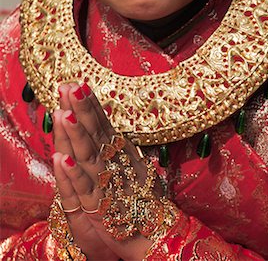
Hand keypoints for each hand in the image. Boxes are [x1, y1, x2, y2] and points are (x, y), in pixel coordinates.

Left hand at [52, 83, 156, 260]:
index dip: (90, 103)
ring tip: (64, 113)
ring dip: (76, 134)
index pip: (102, 122)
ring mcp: (106, 180)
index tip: (79, 83)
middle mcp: (112, 160)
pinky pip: (85, 186)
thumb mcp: (134, 166)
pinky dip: (74, 173)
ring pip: (88, 154)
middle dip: (83, 108)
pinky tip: (63, 158)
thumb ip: (123, 148)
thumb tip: (116, 132)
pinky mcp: (100, 203)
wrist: (157, 231)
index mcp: (118, 150)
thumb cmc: (144, 197)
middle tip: (72, 86)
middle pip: (95, 131)